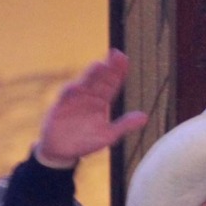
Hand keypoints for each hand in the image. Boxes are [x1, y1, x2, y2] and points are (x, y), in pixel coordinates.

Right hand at [35, 50, 148, 168]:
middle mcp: (89, 96)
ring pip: (84, 84)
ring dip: (91, 75)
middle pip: (100, 79)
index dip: (118, 72)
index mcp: (101, 101)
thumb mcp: (109, 134)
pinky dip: (73, 91)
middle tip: (117, 55)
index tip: (125, 59)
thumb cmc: (85, 140)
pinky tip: (79, 85)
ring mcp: (75, 100)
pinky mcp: (61, 106)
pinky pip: (67, 97)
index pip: (112, 83)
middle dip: (108, 68)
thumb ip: (125, 124)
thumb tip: (145, 117)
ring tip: (100, 65)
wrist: (61, 150)